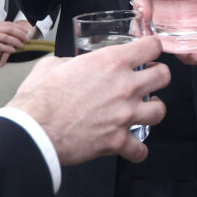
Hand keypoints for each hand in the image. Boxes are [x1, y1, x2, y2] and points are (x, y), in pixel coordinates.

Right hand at [0, 21, 34, 73]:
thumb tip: (9, 37)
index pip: (8, 24)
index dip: (18, 27)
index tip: (27, 31)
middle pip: (8, 29)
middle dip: (20, 34)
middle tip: (28, 39)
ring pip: (5, 36)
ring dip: (15, 41)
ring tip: (22, 45)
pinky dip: (6, 48)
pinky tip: (12, 50)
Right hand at [7, 35, 168, 164]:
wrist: (33, 129)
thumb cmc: (39, 98)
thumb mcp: (53, 65)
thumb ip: (70, 61)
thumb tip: (70, 65)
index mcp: (110, 62)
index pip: (150, 46)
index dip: (152, 47)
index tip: (149, 51)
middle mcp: (124, 86)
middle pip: (164, 76)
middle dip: (158, 76)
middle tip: (148, 79)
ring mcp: (124, 115)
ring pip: (160, 111)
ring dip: (152, 109)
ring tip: (143, 110)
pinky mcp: (118, 141)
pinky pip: (141, 150)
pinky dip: (137, 150)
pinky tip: (130, 145)